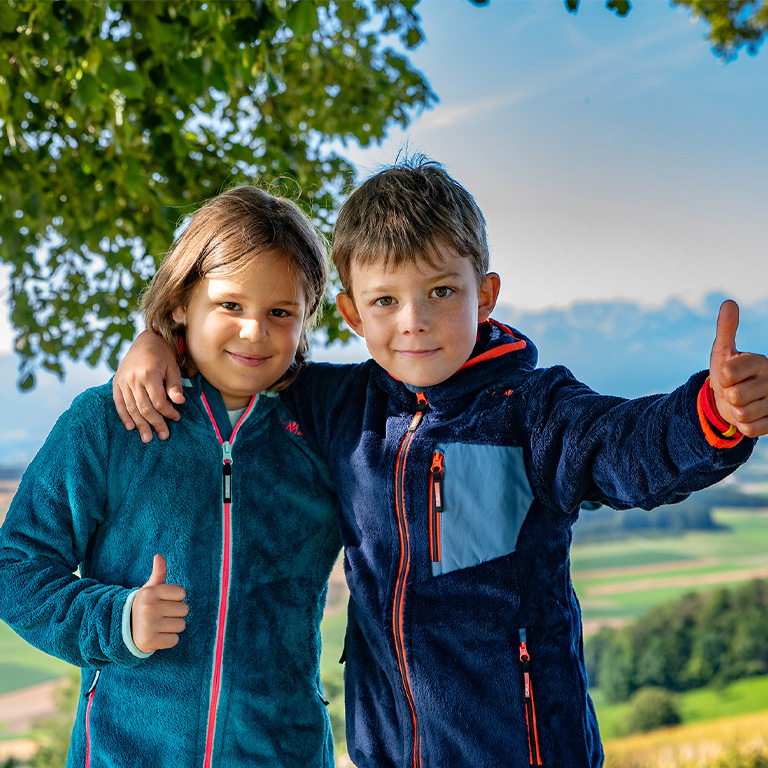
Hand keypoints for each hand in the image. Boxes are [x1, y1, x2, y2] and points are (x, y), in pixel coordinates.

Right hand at [112, 331, 184, 442]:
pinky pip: (118, 403)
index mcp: (149, 374)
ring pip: (131, 408)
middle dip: (155, 423)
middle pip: (144, 408)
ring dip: (140, 425)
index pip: (159, 401)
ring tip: (147, 438)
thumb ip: (175, 385)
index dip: (168, 412)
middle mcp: (133, 378)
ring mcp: (123, 381)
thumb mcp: (173, 367)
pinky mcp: (116, 382)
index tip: (176, 418)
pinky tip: (131, 427)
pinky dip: (124, 416)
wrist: (145, 341)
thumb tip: (179, 402)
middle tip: (163, 436)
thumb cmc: (163, 355)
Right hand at [131, 554, 187, 653]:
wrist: (125, 630)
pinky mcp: (149, 642)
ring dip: (173, 627)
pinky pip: (174, 640)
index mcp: (150, 592)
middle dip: (176, 613)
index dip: (176, 598)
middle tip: (162, 615)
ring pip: (181, 625)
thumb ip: (158, 573)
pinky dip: (169, 640)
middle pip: (184, 609)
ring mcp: (149, 625)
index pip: (182, 593)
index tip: (164, 601)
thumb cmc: (145, 606)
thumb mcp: (150, 589)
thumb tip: (159, 555)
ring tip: (159, 625)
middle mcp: (149, 608)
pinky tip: (158, 636)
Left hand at [709, 300, 767, 437]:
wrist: (732, 399)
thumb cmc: (727, 373)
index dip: (722, 377)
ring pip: (742, 413)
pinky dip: (743, 425)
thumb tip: (729, 302)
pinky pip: (750, 429)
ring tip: (740, 403)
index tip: (727, 374)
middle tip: (733, 391)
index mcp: (761, 361)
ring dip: (735, 411)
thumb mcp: (722, 351)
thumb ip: (727, 329)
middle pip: (735, 395)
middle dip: (728, 395)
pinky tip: (747, 416)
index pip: (729, 373)